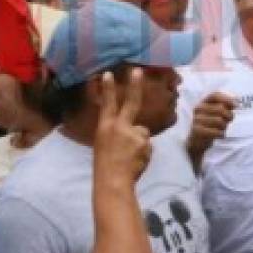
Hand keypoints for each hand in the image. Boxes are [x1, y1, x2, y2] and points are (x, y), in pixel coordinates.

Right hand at [93, 69, 151, 185]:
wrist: (112, 182)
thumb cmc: (106, 167)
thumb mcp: (104, 146)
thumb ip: (118, 134)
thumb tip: (134, 132)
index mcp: (104, 128)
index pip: (107, 104)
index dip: (108, 88)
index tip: (109, 73)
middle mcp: (119, 126)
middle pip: (130, 103)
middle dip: (134, 85)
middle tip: (137, 70)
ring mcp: (133, 133)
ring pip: (142, 134)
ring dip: (139, 143)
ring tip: (130, 158)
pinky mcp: (144, 143)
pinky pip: (147, 145)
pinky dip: (144, 153)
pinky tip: (136, 162)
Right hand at [187, 92, 235, 162]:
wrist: (196, 141)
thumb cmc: (210, 125)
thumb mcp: (218, 114)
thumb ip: (226, 106)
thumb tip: (236, 101)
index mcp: (203, 101)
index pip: (215, 95)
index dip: (227, 99)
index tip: (236, 105)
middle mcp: (198, 108)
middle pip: (220, 108)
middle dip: (229, 116)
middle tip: (228, 121)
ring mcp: (197, 119)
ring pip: (219, 121)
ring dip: (224, 126)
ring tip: (221, 129)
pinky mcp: (197, 130)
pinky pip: (216, 131)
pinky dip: (221, 134)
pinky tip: (219, 135)